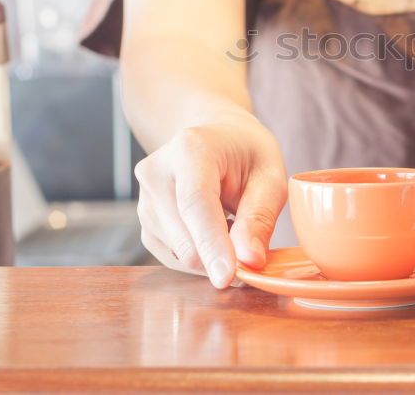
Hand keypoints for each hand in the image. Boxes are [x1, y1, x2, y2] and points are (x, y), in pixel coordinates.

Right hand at [134, 111, 286, 287]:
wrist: (216, 137)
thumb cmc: (246, 153)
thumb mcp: (270, 176)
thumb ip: (260, 217)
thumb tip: (249, 260)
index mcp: (191, 149)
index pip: (195, 203)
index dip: (211, 244)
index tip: (227, 278)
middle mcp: (157, 172)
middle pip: (182, 234)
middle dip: (219, 257)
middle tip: (252, 259)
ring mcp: (144, 198)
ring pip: (176, 251)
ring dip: (211, 256)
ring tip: (234, 228)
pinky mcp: (145, 221)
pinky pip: (171, 256)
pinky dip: (199, 258)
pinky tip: (216, 236)